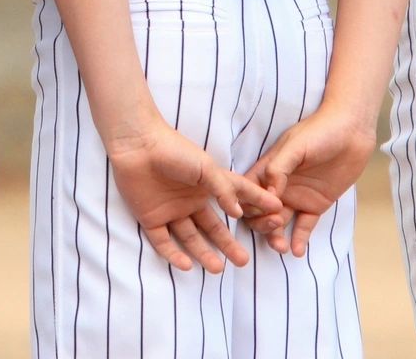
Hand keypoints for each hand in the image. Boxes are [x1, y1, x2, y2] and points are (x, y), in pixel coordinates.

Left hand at [105, 121, 281, 274]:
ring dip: (204, 254)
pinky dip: (174, 254)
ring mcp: (171, 211)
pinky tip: (187, 264)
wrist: (138, 146)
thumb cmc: (175, 151)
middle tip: (244, 261)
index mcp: (207, 185)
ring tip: (219, 268)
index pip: (236, 198)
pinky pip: (163, 242)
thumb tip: (239, 214)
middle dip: (228, 245)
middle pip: (213, 228)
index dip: (255, 205)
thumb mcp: (205, 167)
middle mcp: (191, 201)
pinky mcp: (150, 219)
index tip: (277, 212)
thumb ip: (224, 190)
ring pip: (190, 239)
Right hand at [248, 106, 375, 257]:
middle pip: (259, 212)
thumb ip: (279, 167)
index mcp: (268, 169)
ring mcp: (297, 197)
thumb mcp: (295, 145)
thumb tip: (268, 194)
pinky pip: (304, 226)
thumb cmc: (321, 131)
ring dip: (276, 236)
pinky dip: (299, 239)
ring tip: (282, 246)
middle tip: (275, 225)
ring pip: (279, 223)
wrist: (353, 131)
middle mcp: (279, 186)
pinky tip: (298, 250)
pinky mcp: (315, 205)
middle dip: (262, 223)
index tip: (256, 211)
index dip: (246, 204)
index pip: (247, 192)